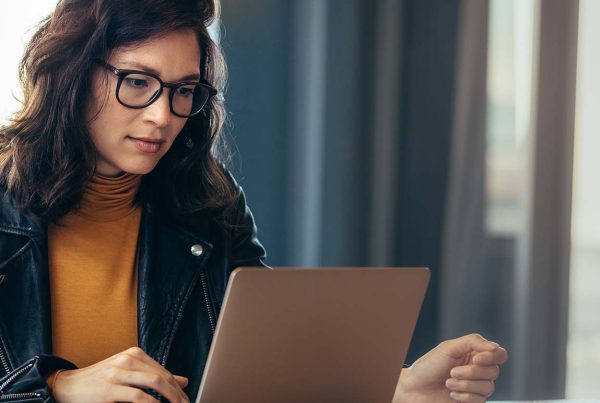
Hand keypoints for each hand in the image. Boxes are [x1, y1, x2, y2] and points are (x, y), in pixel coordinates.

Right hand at [53, 347, 189, 402]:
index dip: (177, 387)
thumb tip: (183, 381)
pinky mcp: (109, 389)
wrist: (66, 386)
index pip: (163, 371)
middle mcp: (128, 360)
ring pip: (154, 383)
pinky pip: (138, 396)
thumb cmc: (99, 381)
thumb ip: (154, 376)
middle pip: (162, 376)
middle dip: (177, 393)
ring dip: (170, 397)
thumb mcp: (128, 373)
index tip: (185, 398)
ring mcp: (118, 373)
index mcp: (134, 354)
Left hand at [393, 333, 507, 402]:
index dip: (492, 357)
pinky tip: (451, 394)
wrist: (415, 388)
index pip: (499, 354)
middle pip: (494, 371)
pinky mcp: (472, 401)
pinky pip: (481, 400)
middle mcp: (478, 370)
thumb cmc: (429, 366)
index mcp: (474, 354)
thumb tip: (494, 347)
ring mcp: (476, 386)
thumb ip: (473, 342)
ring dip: (465, 385)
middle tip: (451, 372)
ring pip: (488, 387)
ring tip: (448, 383)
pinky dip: (465, 396)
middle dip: (471, 373)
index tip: (475, 359)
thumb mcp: (449, 348)